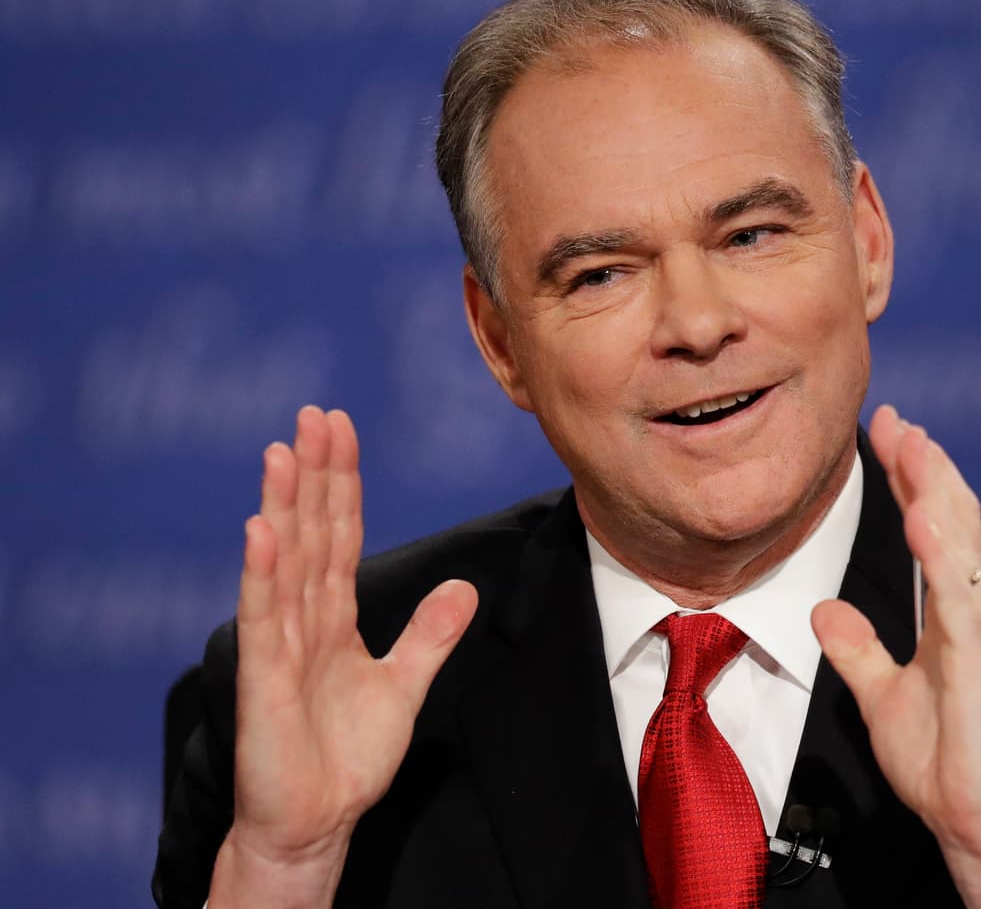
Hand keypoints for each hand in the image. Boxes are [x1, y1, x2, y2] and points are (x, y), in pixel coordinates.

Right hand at [210, 406, 476, 907]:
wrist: (318, 821)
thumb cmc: (347, 756)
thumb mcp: (404, 685)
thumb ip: (429, 635)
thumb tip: (463, 586)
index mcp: (334, 616)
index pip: (339, 533)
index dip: (342, 482)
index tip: (342, 429)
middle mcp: (303, 619)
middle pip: (310, 532)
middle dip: (313, 474)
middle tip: (315, 414)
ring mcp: (280, 644)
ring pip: (284, 561)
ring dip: (283, 505)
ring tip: (282, 450)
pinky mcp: (263, 679)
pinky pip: (265, 617)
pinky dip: (263, 573)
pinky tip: (262, 529)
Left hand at [811, 405, 980, 908]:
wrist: (975, 818)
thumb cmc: (943, 759)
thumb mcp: (882, 692)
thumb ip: (858, 647)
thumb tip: (826, 608)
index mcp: (954, 610)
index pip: (932, 527)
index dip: (910, 478)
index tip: (887, 431)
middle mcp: (976, 608)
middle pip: (950, 518)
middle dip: (923, 464)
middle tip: (894, 416)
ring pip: (960, 542)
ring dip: (936, 488)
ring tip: (912, 440)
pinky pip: (959, 595)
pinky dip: (942, 553)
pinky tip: (923, 518)